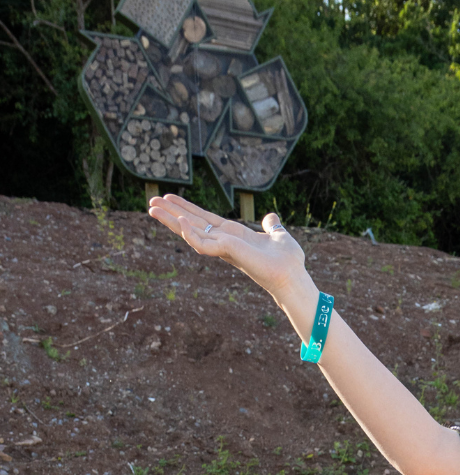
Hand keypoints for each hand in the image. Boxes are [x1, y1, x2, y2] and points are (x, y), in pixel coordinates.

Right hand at [148, 194, 307, 300]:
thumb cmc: (288, 262)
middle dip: (172, 213)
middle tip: (150, 201)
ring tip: (151, 207)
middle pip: (192, 224)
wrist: (293, 277)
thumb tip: (270, 218)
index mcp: (234, 236)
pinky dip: (190, 233)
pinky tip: (179, 220)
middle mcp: (225, 242)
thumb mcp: (278, 236)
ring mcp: (224, 248)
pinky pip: (203, 243)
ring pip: (191, 232)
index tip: (171, 198)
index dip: (188, 209)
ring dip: (171, 220)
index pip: (205, 220)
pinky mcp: (228, 253)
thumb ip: (271, 227)